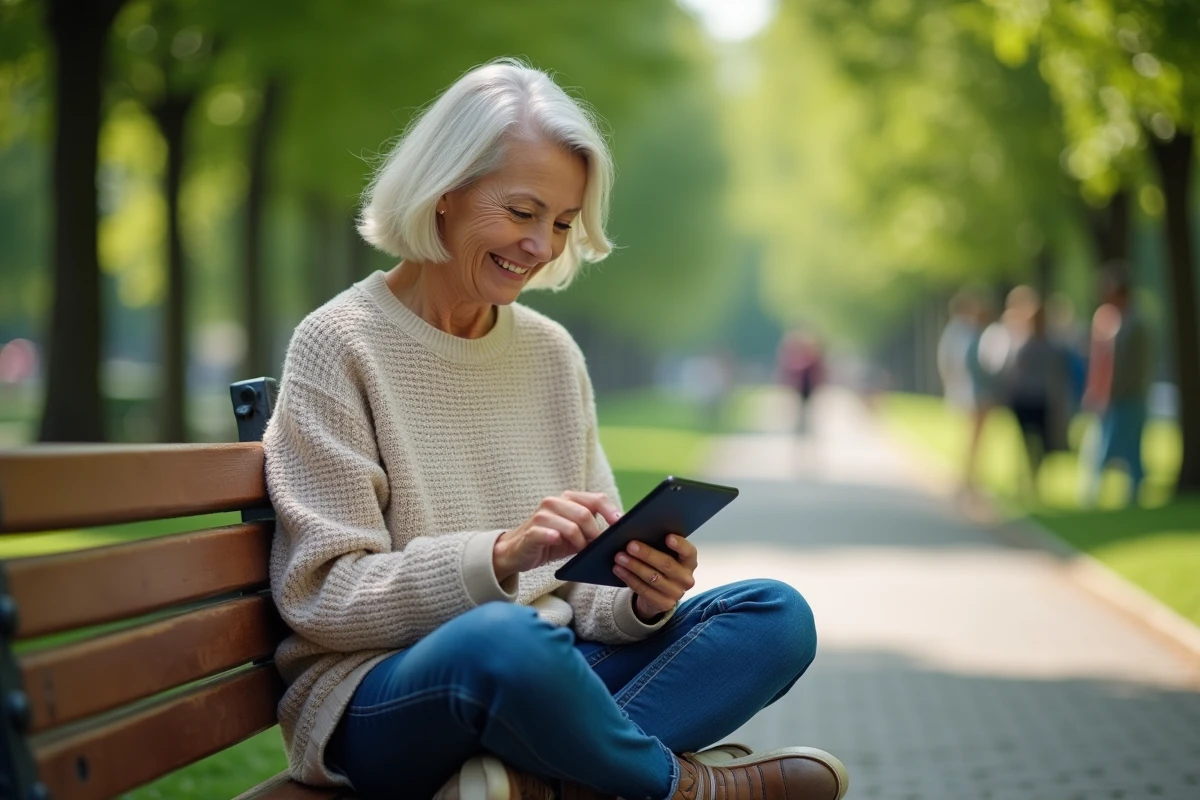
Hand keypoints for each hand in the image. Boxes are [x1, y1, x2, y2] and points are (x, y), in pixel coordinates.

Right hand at [493, 492, 620, 581]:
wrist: (518, 551)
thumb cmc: (550, 541)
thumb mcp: (575, 535)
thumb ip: (592, 532)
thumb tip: (617, 537)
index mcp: (568, 499)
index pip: (596, 499)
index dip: (611, 512)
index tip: (621, 525)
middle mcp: (554, 502)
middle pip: (585, 514)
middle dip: (595, 533)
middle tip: (596, 547)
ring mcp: (541, 515)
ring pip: (571, 526)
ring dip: (580, 542)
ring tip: (579, 550)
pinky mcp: (531, 531)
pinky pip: (548, 533)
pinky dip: (556, 539)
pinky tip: (557, 542)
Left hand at [613, 534, 696, 619]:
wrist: (658, 592)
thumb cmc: (660, 564)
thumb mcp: (663, 552)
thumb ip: (656, 541)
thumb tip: (636, 525)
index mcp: (689, 561)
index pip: (689, 551)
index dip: (680, 545)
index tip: (667, 536)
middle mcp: (686, 578)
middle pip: (667, 565)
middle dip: (647, 554)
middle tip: (630, 545)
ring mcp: (676, 593)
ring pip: (653, 578)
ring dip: (634, 566)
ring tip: (619, 557)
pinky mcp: (664, 604)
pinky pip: (644, 590)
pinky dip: (629, 578)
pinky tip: (619, 570)